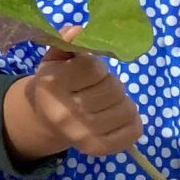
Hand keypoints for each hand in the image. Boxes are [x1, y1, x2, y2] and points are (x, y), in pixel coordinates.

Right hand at [3, 28, 141, 158]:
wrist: (44, 121)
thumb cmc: (55, 83)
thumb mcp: (55, 59)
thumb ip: (67, 43)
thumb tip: (78, 31)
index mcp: (52, 85)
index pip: (93, 68)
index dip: (96, 67)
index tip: (88, 72)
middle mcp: (65, 113)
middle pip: (113, 89)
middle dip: (111, 84)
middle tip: (100, 88)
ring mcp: (83, 134)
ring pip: (127, 109)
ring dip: (122, 101)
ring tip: (108, 102)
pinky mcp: (98, 149)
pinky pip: (134, 130)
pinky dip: (132, 121)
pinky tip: (116, 118)